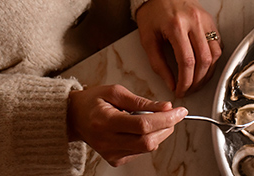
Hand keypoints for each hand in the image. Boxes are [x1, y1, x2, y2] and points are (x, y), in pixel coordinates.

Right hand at [66, 84, 185, 165]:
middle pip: (148, 141)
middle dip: (167, 127)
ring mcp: (111, 154)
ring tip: (151, 118)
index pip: (143, 125)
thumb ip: (141, 101)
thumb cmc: (93, 102)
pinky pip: (140, 151)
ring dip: (159, 133)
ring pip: (147, 148)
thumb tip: (165, 107)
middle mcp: (107, 142)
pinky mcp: (115, 160)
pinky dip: (147, 139)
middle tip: (172, 114)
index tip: (179, 111)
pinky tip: (139, 128)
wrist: (74, 118)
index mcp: (105, 122)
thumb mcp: (115, 92)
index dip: (165, 118)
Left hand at [134, 0, 220, 96]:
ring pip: (215, 54)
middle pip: (204, 60)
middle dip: (197, 81)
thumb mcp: (147, 39)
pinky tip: (203, 66)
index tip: (180, 90)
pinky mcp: (211, 20)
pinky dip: (213, 59)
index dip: (185, 81)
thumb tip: (171, 84)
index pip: (187, 62)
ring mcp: (205, 20)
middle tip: (189, 89)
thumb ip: (158, 64)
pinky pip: (218, 44)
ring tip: (196, 81)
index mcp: (176, 26)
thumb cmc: (151, 13)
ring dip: (208, 72)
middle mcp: (194, 22)